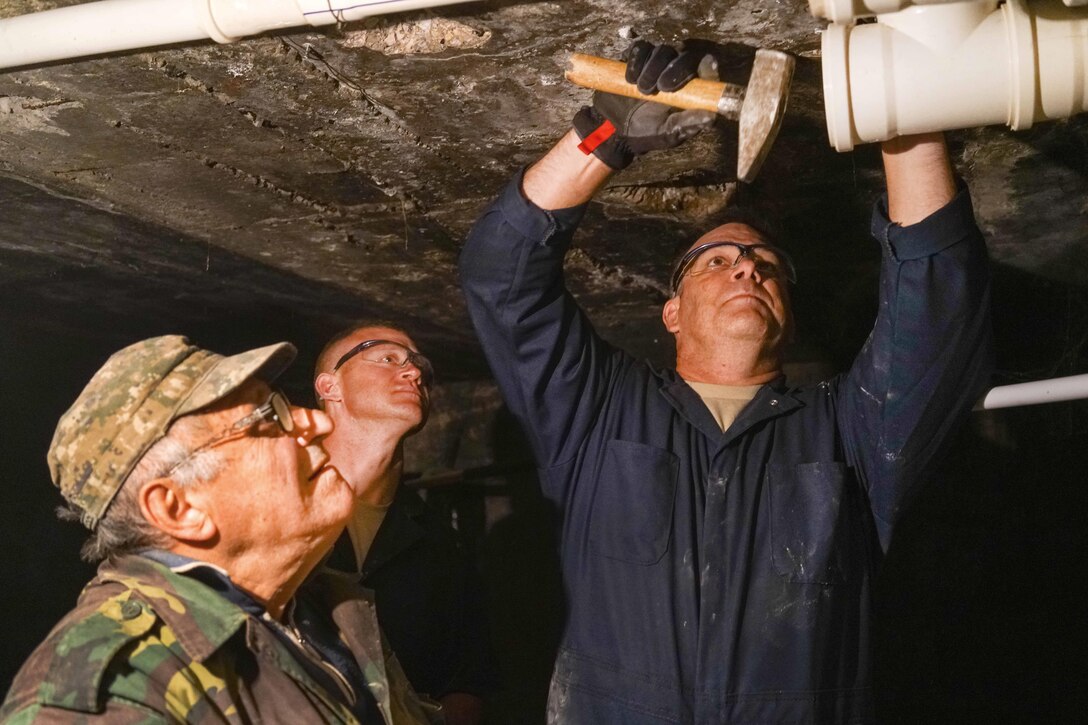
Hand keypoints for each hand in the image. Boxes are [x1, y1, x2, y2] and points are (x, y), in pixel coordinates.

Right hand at [573, 40, 718, 169]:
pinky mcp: (636, 59)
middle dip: (674, 69)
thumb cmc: (647, 133)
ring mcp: (655, 62)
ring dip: (652, 68)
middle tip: (661, 88)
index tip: (706, 67)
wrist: (615, 131)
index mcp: (690, 88)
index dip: (708, 65)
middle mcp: (676, 70)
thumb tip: (711, 117)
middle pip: (684, 54)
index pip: (706, 68)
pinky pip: (639, 48)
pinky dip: (635, 61)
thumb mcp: (670, 133)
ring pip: (661, 50)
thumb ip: (689, 124)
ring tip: (642, 90)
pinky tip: (630, 79)